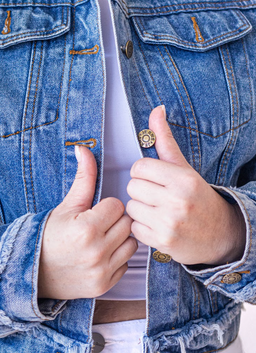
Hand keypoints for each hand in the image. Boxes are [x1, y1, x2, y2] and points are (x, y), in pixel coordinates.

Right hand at [38, 146, 136, 299]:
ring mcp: (101, 271)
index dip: (105, 206)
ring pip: (131, 244)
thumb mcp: (66, 205)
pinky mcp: (104, 286)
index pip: (117, 206)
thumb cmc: (50, 235)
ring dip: (119, 240)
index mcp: (86, 228)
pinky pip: (126, 265)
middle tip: (97, 225)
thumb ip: (83, 178)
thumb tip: (84, 149)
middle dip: (114, 222)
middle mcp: (96, 252)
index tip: (93, 212)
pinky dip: (116, 259)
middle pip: (127, 224)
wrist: (34, 272)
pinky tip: (100, 255)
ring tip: (101, 239)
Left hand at [126, 105, 246, 265]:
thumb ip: (165, 140)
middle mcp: (177, 201)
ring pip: (131, 208)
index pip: (139, 168)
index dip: (142, 172)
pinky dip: (142, 227)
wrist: (221, 234)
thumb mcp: (184, 168)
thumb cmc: (198, 197)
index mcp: (183, 179)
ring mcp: (170, 223)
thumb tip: (156, 110)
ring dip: (140, 210)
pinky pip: (134, 228)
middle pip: (132, 187)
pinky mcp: (163, 242)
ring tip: (157, 210)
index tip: (153, 178)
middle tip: (156, 196)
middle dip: (141, 191)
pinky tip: (157, 225)